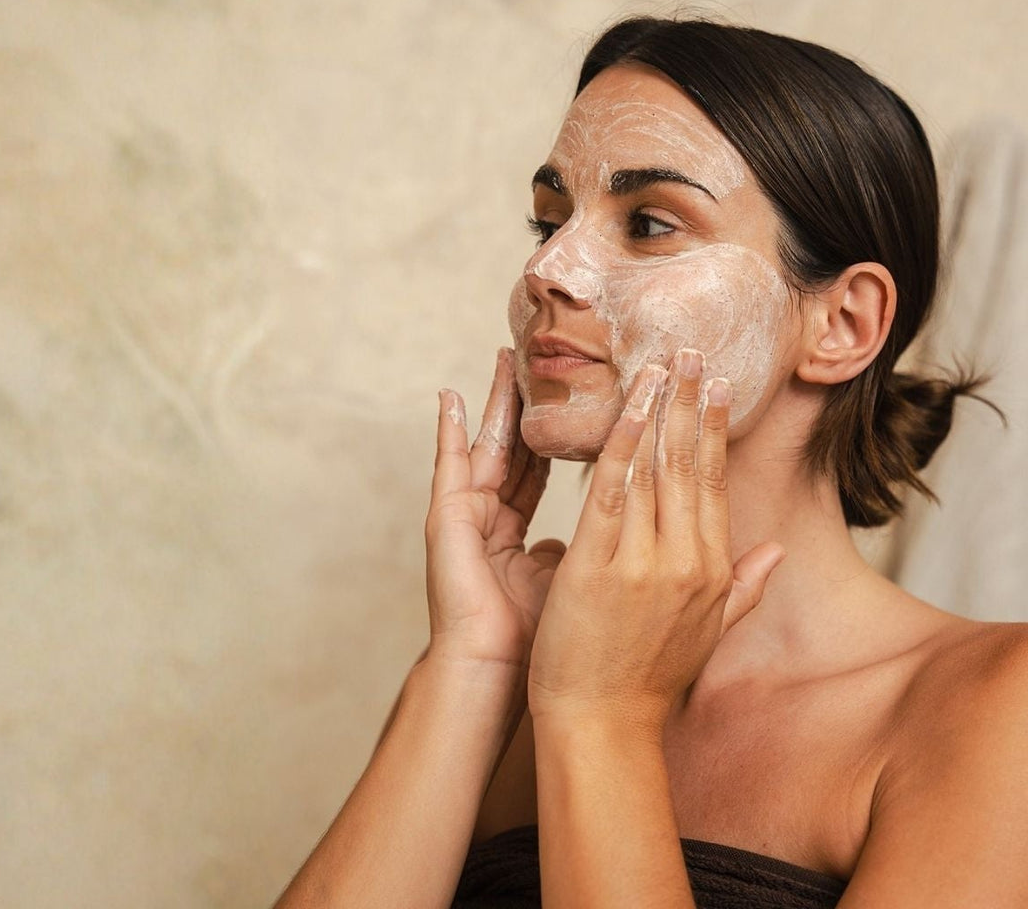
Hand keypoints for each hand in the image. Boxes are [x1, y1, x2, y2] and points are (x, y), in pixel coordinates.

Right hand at [424, 347, 567, 668]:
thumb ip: (569, 553)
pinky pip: (449, 466)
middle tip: (541, 355)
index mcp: (512, 530)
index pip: (540, 467)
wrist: (495, 672)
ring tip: (508, 358)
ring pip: (488, 445)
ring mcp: (463, 516)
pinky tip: (450, 397)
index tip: (576, 392)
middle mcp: (486, 517)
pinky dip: (448, 431)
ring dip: (497, 403)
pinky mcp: (446, 521)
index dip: (556, 431)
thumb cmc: (534, 641)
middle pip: (514, 446)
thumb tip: (581, 540)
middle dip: (527, 402)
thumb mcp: (564, 582)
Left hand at [526, 348, 786, 731]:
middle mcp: (684, 561)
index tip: (718, 385)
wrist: (603, 723)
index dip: (714, 430)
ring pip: (654, 470)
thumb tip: (778, 553)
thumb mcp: (709, 632)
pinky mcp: (599, 568)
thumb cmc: (647, 680)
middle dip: (690, 402)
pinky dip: (619, 447)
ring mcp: (643, 563)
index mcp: (709, 569)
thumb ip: (745, 586)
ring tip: (659, 361)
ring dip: (657, 409)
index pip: (713, 483)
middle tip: (691, 348)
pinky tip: (624, 408)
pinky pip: (611, 494)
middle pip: (689, 465)